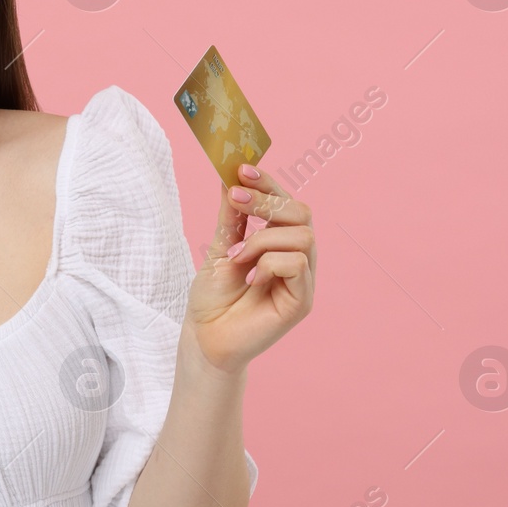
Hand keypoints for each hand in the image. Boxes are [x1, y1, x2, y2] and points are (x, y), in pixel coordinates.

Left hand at [182, 163, 315, 375]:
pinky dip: (269, 264)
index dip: (268, 183)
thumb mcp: (220, 248)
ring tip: (236, 258)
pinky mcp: (302, 301)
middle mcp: (297, 256)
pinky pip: (298, 265)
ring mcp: (302, 280)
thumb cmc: (213, 297)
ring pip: (302, 236)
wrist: (205, 337)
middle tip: (235, 201)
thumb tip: (231, 178)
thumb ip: (231, 216)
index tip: (241, 169)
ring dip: (262, 240)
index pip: (286, 201)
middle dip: (267, 201)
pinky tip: (250, 279)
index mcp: (279, 241)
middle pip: (302, 212)